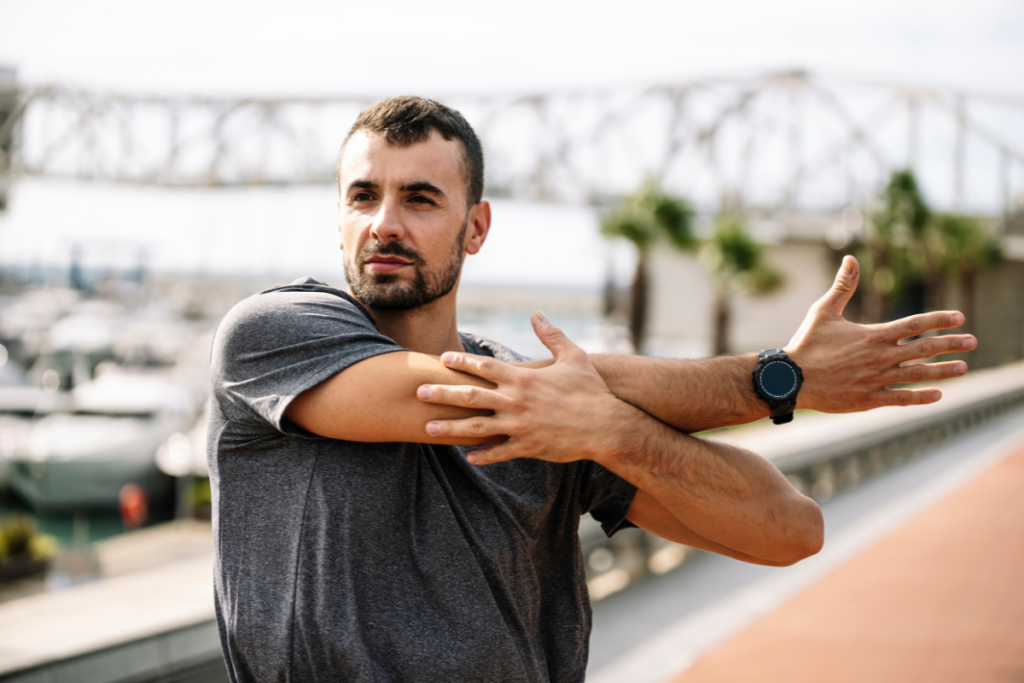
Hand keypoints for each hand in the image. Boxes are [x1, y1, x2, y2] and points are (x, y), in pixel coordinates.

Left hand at [416, 312, 633, 464]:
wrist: (608, 425)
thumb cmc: (592, 390)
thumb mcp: (573, 357)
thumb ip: (551, 335)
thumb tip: (537, 313)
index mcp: (524, 378)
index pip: (484, 367)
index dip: (462, 362)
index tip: (442, 360)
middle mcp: (516, 401)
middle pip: (471, 396)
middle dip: (442, 394)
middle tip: (419, 392)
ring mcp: (520, 426)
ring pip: (477, 428)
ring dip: (450, 428)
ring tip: (427, 428)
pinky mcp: (528, 447)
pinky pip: (499, 452)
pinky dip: (483, 455)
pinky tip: (468, 456)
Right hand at [786, 255, 975, 412]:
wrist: (791, 378)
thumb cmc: (807, 344)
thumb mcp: (823, 311)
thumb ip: (843, 286)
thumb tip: (851, 258)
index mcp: (873, 335)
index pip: (914, 325)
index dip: (939, 320)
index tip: (960, 317)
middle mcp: (880, 357)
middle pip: (924, 349)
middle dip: (951, 344)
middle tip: (972, 342)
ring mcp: (877, 379)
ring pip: (918, 374)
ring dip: (943, 371)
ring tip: (963, 367)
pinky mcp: (869, 399)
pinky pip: (902, 398)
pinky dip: (921, 397)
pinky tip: (938, 394)